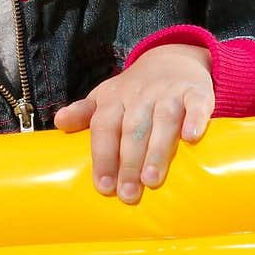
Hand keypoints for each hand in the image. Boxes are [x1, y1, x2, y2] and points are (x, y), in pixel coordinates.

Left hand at [53, 43, 214, 202]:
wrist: (172, 59)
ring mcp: (168, 92)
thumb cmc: (134, 91)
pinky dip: (195, 119)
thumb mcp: (105, 97)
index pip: (104, 127)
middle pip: (132, 129)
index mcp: (113, 98)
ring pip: (163, 120)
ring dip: (157, 150)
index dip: (103, 156)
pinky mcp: (196, 91)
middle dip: (129, 163)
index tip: (103, 186)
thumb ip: (84, 113)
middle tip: (128, 194)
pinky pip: (196, 104)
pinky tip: (192, 138)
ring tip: (151, 180)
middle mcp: (139, 95)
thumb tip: (58, 123)